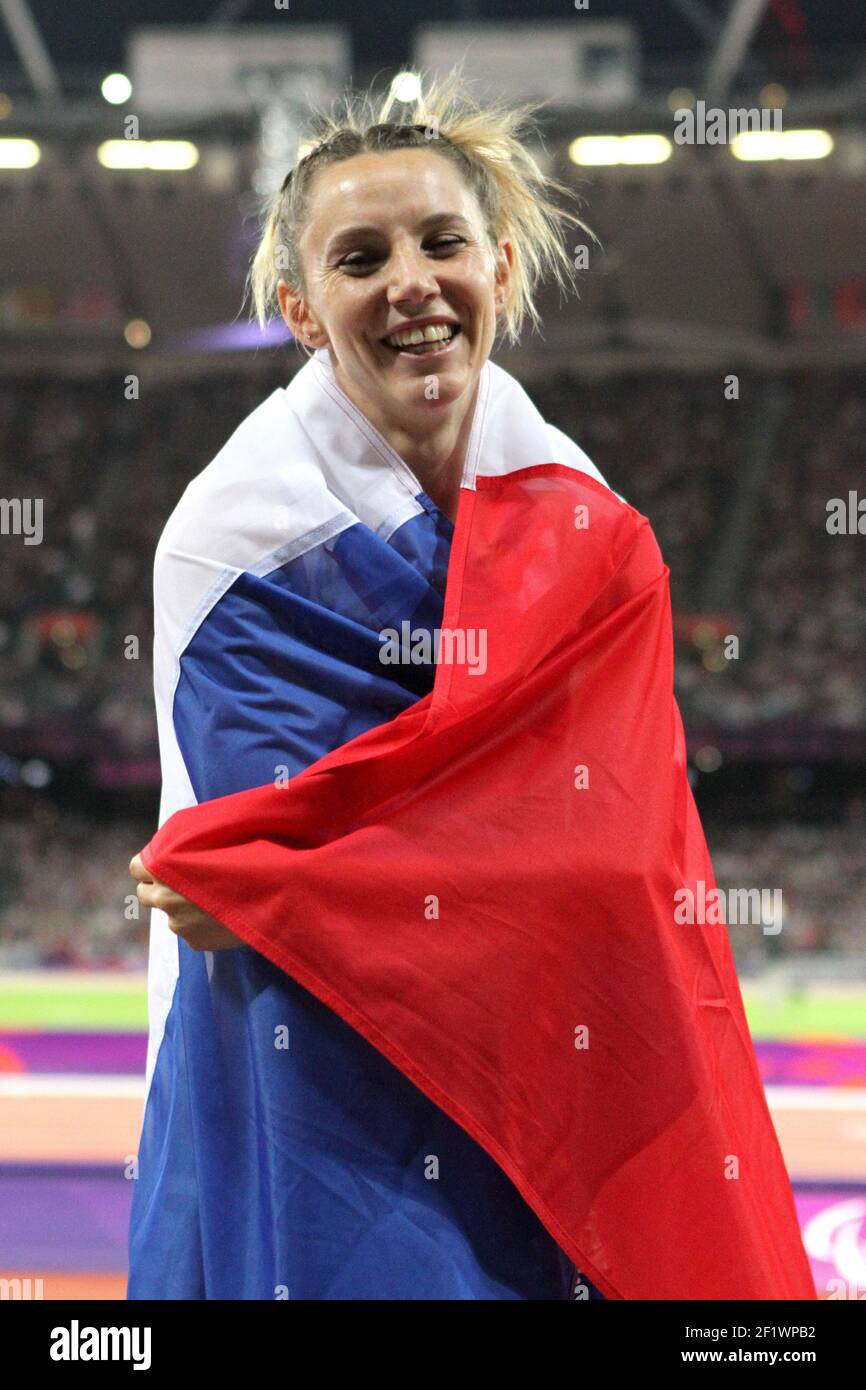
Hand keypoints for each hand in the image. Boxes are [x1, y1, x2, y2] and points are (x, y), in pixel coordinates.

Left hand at [129, 852, 243, 951]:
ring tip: (210, 900)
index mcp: (165, 868)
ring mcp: (178, 923)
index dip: (149, 865)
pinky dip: (199, 925)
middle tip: (183, 883)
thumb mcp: (215, 845)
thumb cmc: (246, 861)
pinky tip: (221, 915)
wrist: (270, 896)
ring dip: (182, 907)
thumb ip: (188, 848)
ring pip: (170, 914)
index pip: (135, 867)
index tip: (163, 865)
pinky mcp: (194, 942)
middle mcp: (165, 897)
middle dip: (159, 888)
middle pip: (144, 894)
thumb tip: (178, 847)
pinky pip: (189, 931)